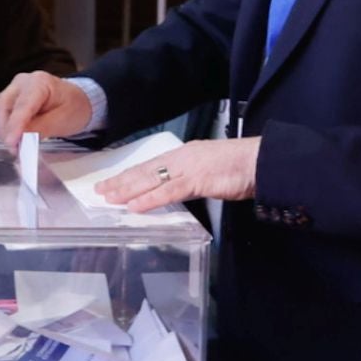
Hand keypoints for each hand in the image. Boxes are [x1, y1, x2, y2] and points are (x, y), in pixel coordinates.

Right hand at [0, 72, 91, 149]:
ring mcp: (10, 89)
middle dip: (4, 131)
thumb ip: (41, 128)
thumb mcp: (64, 120)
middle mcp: (21, 83)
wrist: (75, 101)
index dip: (14, 126)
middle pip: (0, 106)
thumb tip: (21, 140)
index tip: (10, 144)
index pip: (22, 106)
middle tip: (15, 150)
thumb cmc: (73, 108)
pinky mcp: (4, 98)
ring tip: (11, 143)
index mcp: (39, 83)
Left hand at [100, 138, 260, 210]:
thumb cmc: (240, 166)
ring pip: (151, 180)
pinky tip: (134, 206)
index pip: (150, 166)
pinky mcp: (198, 180)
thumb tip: (177, 187)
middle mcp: (181, 158)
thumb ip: (191, 177)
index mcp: (184, 154)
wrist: (261, 161)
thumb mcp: (209, 169)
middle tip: (99, 190)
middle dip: (121, 181)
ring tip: (109, 198)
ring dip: (128, 190)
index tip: (111, 181)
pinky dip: (149, 200)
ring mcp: (188, 168)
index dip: (129, 174)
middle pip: (144, 171)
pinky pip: (168, 192)